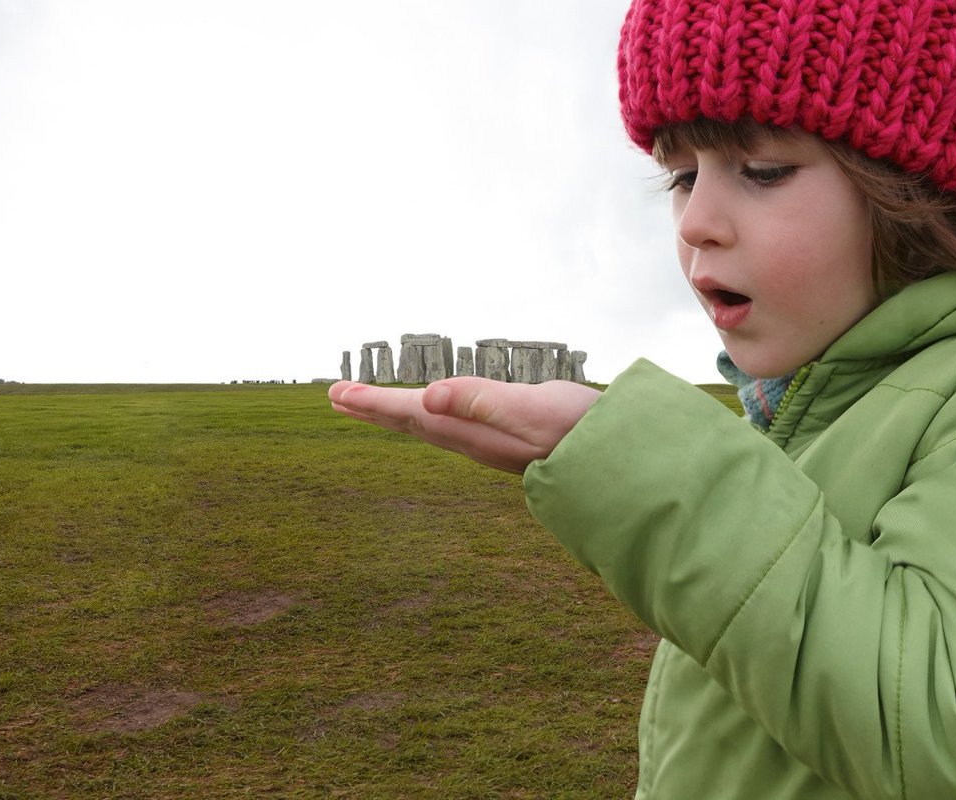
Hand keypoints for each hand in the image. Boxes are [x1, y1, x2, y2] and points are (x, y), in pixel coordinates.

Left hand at [329, 378, 601, 472]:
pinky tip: (435, 413)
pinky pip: (454, 425)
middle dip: (375, 409)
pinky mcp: (507, 438)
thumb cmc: (578, 429)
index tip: (337, 394)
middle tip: (338, 398)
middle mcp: (475, 439)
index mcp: (471, 430)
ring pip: (431, 425)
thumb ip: (481, 401)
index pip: (412, 412)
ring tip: (372, 405)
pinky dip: (431, 414)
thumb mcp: (529, 409)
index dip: (374, 403)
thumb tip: (427, 396)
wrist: (618, 460)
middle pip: (413, 422)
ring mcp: (490, 441)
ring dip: (397, 413)